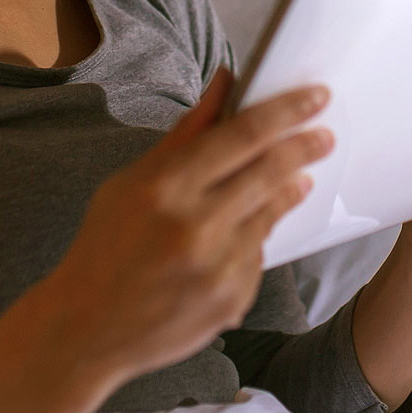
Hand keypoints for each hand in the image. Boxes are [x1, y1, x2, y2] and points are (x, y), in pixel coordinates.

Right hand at [41, 67, 334, 383]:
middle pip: (269, 171)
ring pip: (269, 214)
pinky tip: (236, 239)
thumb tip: (227, 81)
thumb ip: (186, 132)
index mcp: (165, 187)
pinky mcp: (232, 301)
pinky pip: (257, 257)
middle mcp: (195, 226)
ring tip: (298, 179)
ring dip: (288, 191)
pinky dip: (253, 242)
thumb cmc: (105, 247)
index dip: (286, 111)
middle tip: (324, 135)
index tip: (315, 96)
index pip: (243, 135)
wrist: (86, 331)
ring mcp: (218, 268)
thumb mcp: (131, 182)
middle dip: (304, 147)